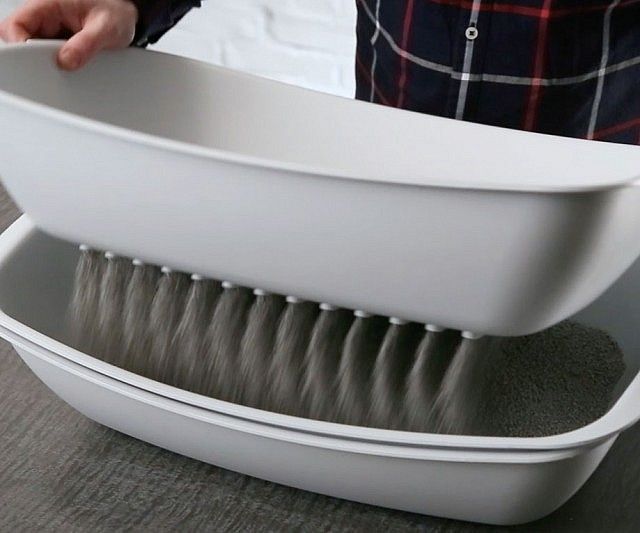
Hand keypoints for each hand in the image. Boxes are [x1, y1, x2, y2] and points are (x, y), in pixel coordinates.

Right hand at [0, 0, 137, 69]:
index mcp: (49, 4)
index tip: (35, 62)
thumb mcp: (106, 29)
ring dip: (46, 61)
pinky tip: (70, 66)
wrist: (126, 17)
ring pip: (32, 49)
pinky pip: (47, 56)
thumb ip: (86, 45)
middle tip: (55, 66)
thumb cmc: (115, 14)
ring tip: (68, 64)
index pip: (16, 24)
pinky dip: (55, 64)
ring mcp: (50, 29)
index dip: (19, 44)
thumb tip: (66, 61)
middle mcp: (45, 15)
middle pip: (19, 38)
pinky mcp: (57, 42)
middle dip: (32, 56)